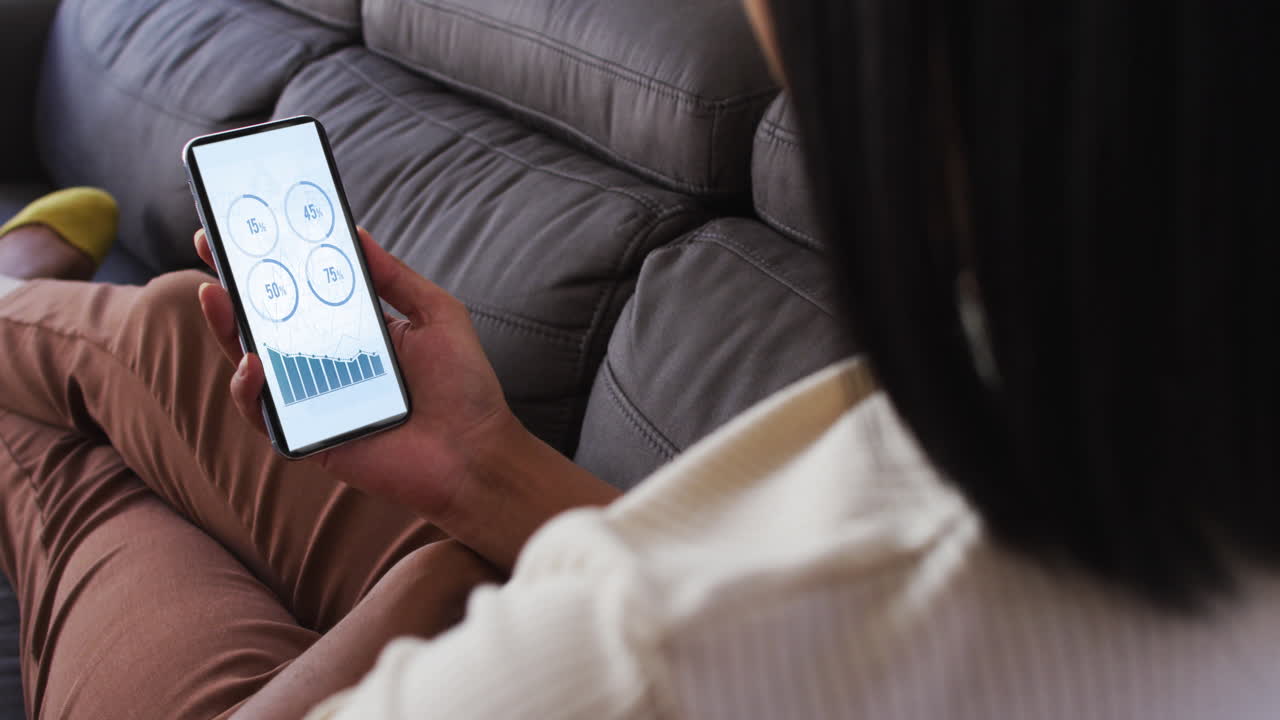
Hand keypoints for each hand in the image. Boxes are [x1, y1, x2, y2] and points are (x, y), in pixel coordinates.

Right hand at [196, 228, 507, 513]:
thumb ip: (395, 277)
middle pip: (268, 320)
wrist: (476, 455)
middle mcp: (328, 363)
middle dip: (234, 283)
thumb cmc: (465, 388)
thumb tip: (356, 231)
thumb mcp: (438, 315)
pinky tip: (253, 363)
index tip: (247, 224)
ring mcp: (313, 400)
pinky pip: (263, 414)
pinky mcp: (307, 438)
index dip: (275, 260)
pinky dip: (249, 388)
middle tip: (210, 246)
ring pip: (253, 362)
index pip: (304, 289)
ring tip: (215, 295)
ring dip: (227, 328)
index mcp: (356, 331)